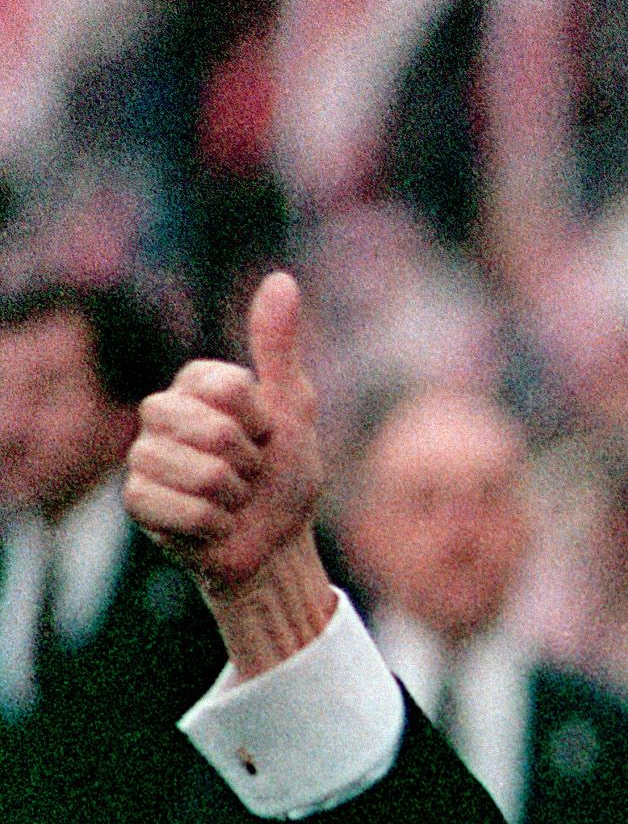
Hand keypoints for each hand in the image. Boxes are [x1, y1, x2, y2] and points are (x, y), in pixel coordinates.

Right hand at [123, 272, 335, 674]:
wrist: (275, 544)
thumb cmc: (285, 476)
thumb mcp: (294, 409)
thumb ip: (279, 347)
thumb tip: (281, 278)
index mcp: (196, 384)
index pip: (230, 388)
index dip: (262, 421)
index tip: (266, 435)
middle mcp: (160, 413)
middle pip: (214, 430)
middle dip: (249, 462)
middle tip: (249, 472)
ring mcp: (143, 457)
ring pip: (201, 474)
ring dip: (234, 497)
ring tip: (231, 499)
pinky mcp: (137, 501)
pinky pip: (183, 510)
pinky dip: (214, 525)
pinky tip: (212, 525)